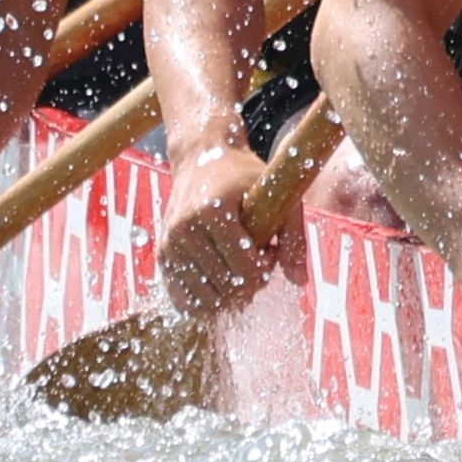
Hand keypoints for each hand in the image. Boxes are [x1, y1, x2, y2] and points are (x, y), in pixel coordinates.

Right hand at [157, 136, 284, 320]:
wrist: (202, 159)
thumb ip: (293, 237)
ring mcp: (169, 244)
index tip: (271, 251)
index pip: (245, 267)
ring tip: (239, 268)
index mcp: (212, 211)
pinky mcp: (162, 256)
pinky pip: (181, 298)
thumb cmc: (243, 176)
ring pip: (204, 298)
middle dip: (250, 283)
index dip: (266, 269)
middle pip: (225, 286)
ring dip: (229, 295)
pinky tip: (221, 285)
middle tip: (257, 261)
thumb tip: (300, 282)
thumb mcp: (276, 196)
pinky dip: (204, 302)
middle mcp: (184, 229)